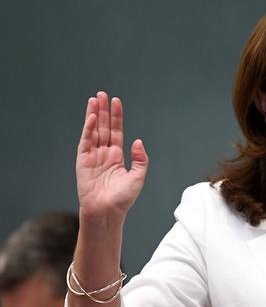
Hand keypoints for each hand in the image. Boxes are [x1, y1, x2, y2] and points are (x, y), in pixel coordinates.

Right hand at [76, 91, 148, 220]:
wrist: (107, 212)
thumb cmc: (122, 198)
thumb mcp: (138, 177)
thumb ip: (140, 159)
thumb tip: (138, 141)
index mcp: (117, 156)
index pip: (116, 131)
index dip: (116, 117)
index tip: (116, 101)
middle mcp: (104, 154)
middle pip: (104, 127)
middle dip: (104, 111)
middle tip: (103, 94)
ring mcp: (93, 156)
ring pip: (94, 131)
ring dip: (94, 115)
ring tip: (95, 99)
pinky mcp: (83, 161)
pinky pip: (86, 141)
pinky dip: (89, 129)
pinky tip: (92, 117)